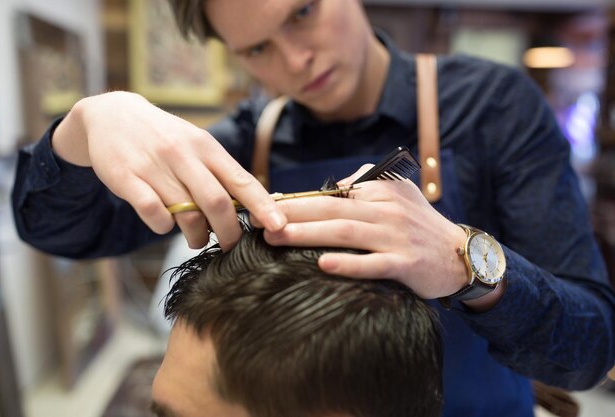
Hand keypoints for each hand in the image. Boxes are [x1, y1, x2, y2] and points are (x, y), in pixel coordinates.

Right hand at [53, 91, 285, 249]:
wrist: (113, 115)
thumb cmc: (166, 138)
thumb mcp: (197, 145)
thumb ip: (221, 174)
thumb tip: (253, 208)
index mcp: (207, 147)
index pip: (242, 180)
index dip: (263, 206)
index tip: (279, 227)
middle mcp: (183, 155)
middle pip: (217, 203)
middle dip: (229, 233)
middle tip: (230, 247)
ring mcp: (155, 166)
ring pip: (186, 213)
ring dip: (196, 235)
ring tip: (196, 238)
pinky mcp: (126, 178)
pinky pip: (152, 213)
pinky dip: (163, 227)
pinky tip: (164, 224)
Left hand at [255, 174, 469, 298]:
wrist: (461, 256)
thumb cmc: (422, 226)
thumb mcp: (400, 194)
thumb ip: (369, 183)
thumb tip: (338, 185)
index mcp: (381, 193)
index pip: (332, 195)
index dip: (298, 199)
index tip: (267, 204)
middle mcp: (387, 211)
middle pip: (332, 210)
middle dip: (293, 214)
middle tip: (259, 221)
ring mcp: (396, 237)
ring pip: (346, 233)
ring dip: (309, 235)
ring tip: (277, 238)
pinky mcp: (407, 263)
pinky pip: (374, 263)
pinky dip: (349, 264)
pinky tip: (323, 264)